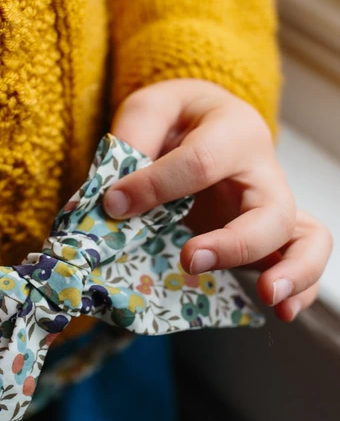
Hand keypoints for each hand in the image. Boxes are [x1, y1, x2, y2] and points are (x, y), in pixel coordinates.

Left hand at [103, 79, 332, 321]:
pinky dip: (300, 288)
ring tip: (266, 296)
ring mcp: (272, 207)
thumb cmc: (178, 118)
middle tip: (189, 259)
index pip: (200, 162)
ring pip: (307, 238)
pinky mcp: (270, 236)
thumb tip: (118, 196)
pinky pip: (301, 258)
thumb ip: (133, 138)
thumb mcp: (150, 108)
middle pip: (270, 210)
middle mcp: (263, 172)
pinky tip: (281, 312)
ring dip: (292, 270)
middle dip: (233, 242)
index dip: (155, 186)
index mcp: (233, 132)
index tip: (114, 204)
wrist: (205, 120)